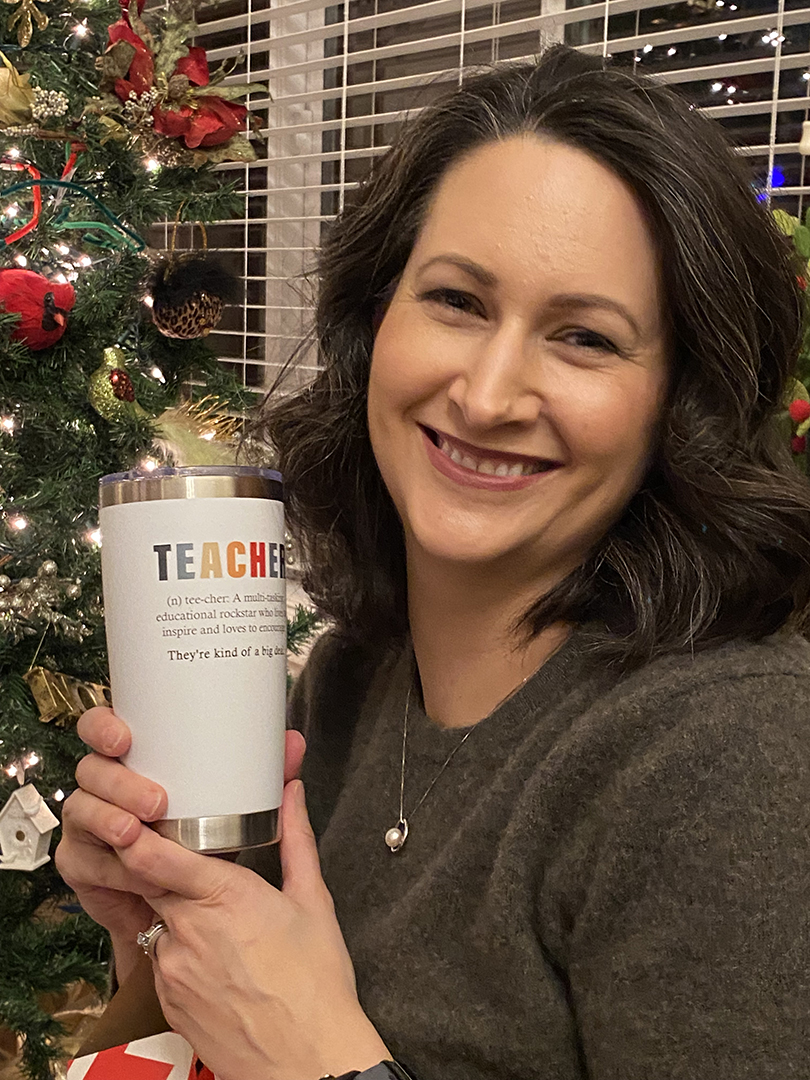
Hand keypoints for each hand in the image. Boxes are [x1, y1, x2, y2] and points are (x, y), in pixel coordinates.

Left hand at [114, 778, 389, 1079]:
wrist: (307, 1062)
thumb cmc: (315, 985)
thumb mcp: (314, 901)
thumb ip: (297, 838)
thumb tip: (293, 793)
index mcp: (224, 896)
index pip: (153, 855)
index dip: (135, 833)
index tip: (135, 815)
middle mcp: (187, 930)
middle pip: (147, 880)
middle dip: (156, 864)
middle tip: (182, 856)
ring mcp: (172, 968)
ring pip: (155, 920)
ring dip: (173, 911)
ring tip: (214, 922)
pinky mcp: (167, 1000)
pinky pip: (160, 959)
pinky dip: (178, 949)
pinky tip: (214, 958)